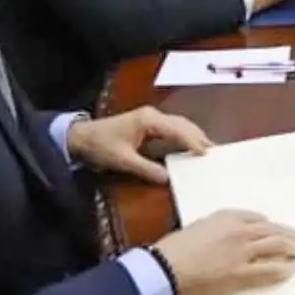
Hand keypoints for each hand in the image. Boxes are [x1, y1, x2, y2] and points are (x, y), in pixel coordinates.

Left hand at [67, 107, 210, 184]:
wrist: (80, 137)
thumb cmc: (101, 146)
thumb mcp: (123, 161)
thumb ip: (147, 169)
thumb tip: (169, 179)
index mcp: (148, 120)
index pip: (177, 130)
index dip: (193, 142)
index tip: (206, 153)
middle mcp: (153, 115)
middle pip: (182, 124)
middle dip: (199, 136)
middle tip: (214, 152)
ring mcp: (150, 117)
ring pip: (179, 124)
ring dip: (193, 135)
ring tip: (208, 148)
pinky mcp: (148, 123)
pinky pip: (172, 127)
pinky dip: (184, 135)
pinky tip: (190, 145)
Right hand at [153, 209, 294, 294]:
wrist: (166, 267)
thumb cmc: (175, 248)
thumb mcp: (199, 226)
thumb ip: (219, 228)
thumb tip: (232, 236)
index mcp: (228, 216)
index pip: (258, 218)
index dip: (269, 226)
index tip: (274, 230)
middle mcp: (241, 230)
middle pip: (273, 230)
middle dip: (288, 235)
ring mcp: (244, 252)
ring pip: (277, 246)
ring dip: (291, 249)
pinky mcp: (243, 273)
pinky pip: (271, 270)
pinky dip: (284, 269)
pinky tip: (290, 270)